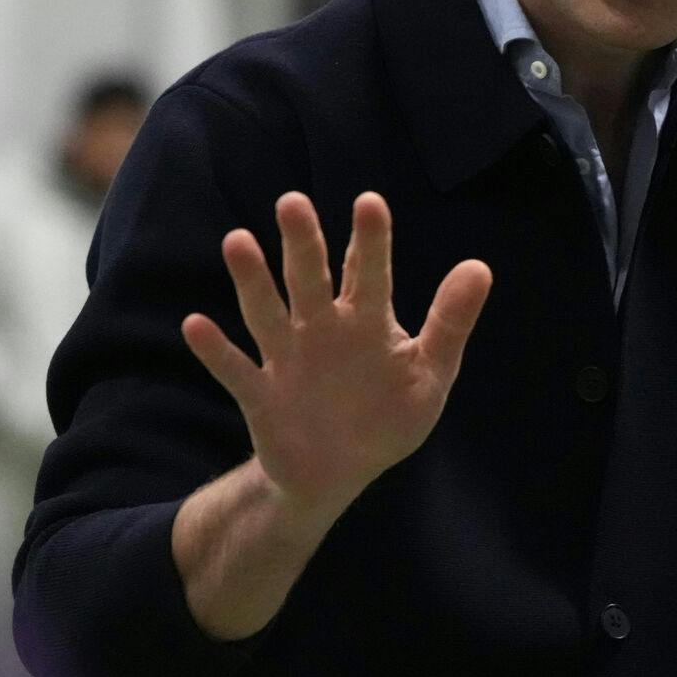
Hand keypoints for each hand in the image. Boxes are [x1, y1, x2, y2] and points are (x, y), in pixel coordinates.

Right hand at [181, 191, 492, 514]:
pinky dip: (215, 351)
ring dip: (251, 281)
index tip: (370, 202)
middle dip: (302, 243)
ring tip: (237, 241)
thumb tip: (481, 266)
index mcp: (366, 321)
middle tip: (292, 202)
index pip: (367, 271)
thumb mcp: (430, 373)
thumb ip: (451, 322)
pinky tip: (196, 324)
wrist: (337, 474)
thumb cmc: (387, 415)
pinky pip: (235, 371)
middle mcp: (321, 329)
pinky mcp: (260, 396)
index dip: (370, 240)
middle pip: (310, 279)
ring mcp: (287, 360)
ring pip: (267, 313)